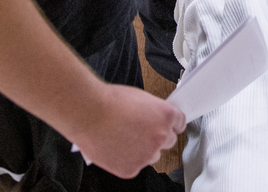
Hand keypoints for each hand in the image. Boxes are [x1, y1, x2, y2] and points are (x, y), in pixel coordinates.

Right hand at [67, 83, 184, 178]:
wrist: (88, 112)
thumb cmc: (109, 101)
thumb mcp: (141, 98)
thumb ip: (154, 112)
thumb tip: (155, 119)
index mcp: (167, 116)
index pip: (180, 123)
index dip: (169, 123)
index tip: (164, 125)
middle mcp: (161, 136)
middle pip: (169, 141)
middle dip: (156, 137)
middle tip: (139, 131)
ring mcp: (147, 154)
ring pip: (152, 156)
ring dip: (143, 150)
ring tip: (124, 139)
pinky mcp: (132, 169)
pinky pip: (135, 166)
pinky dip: (127, 160)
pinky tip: (115, 147)